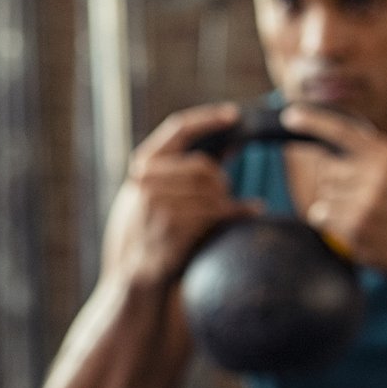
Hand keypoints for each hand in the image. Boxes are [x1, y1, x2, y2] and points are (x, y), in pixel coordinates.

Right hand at [112, 103, 258, 286]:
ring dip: (229, 199)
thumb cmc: (151, 231)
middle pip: (204, 165)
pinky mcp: (175, 222)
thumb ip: (180, 170)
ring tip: (238, 207)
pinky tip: (253, 210)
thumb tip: (228, 145)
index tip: (235, 115)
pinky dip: (241, 210)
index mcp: (143, 164)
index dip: (208, 119)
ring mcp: (159, 200)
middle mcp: (147, 178)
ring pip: (214, 188)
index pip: (178, 129)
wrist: (133, 273)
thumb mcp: (154, 193)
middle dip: (221, 181)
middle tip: (227, 195)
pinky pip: (220, 209)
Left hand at [279, 106, 386, 276]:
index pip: (344, 132)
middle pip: (326, 168)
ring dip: (335, 203)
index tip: (291, 116)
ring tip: (362, 211)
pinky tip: (354, 224)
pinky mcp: (354, 224)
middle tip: (362, 195)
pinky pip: (320, 214)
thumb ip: (371, 150)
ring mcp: (366, 201)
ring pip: (323, 193)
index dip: (314, 122)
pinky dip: (330, 220)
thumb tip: (328, 133)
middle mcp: (378, 175)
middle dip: (336, 181)